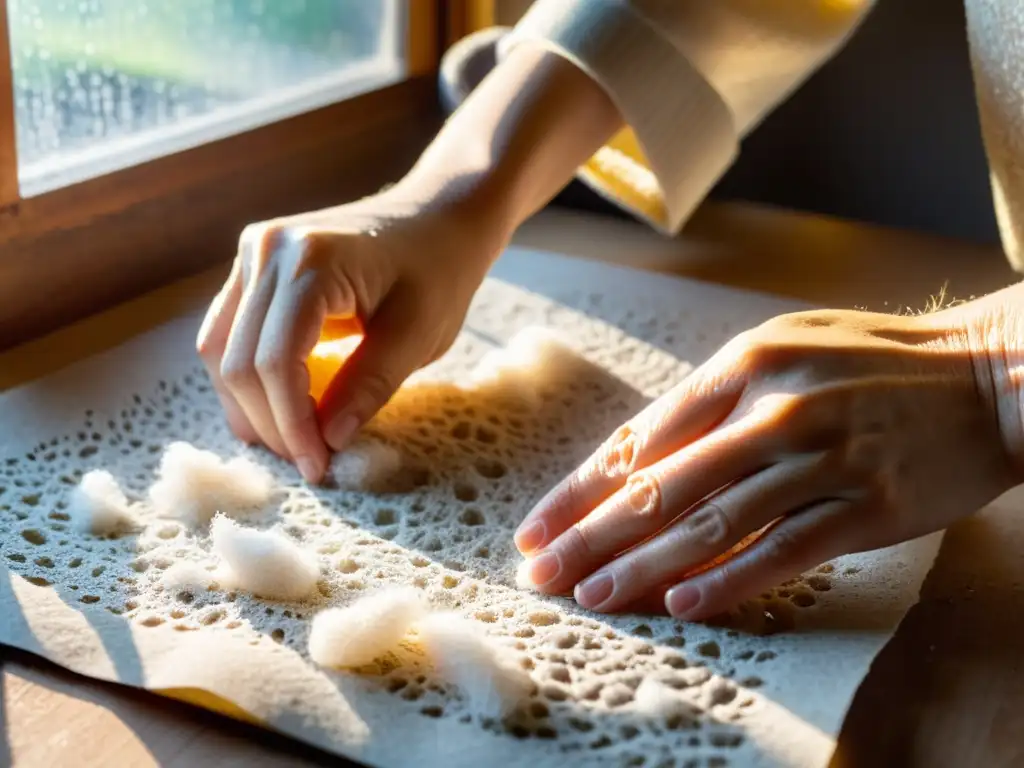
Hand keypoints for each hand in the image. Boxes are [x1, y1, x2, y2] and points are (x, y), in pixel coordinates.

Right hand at [196, 184, 505, 483]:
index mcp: (312, 260)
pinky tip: (275, 411)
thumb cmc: (437, 272)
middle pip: (240, 361)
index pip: (277, 361)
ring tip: (291, 443)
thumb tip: (328, 441)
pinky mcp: (252, 266)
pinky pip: (227, 333)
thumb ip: (370, 386)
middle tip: (309, 462)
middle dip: (270, 424)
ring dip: (249, 406)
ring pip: (220, 351)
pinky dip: (247, 378)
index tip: (318, 467)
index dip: (292, 425)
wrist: (436, 218)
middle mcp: (268, 249)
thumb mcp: (418, 335)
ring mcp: (253, 252)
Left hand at [514, 308, 1020, 619]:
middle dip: (591, 537)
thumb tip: (644, 460)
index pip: (639, 440)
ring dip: (643, 567)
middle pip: (660, 488)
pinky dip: (729, 581)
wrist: (989, 374)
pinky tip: (684, 605)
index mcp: (742, 365)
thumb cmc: (876, 361)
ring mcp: (821, 455)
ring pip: (711, 524)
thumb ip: (715, 400)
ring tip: (595, 598)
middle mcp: (773, 407)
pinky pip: (783, 549)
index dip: (581, 491)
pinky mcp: (868, 502)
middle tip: (543, 575)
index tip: (538, 527)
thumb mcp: (785, 349)